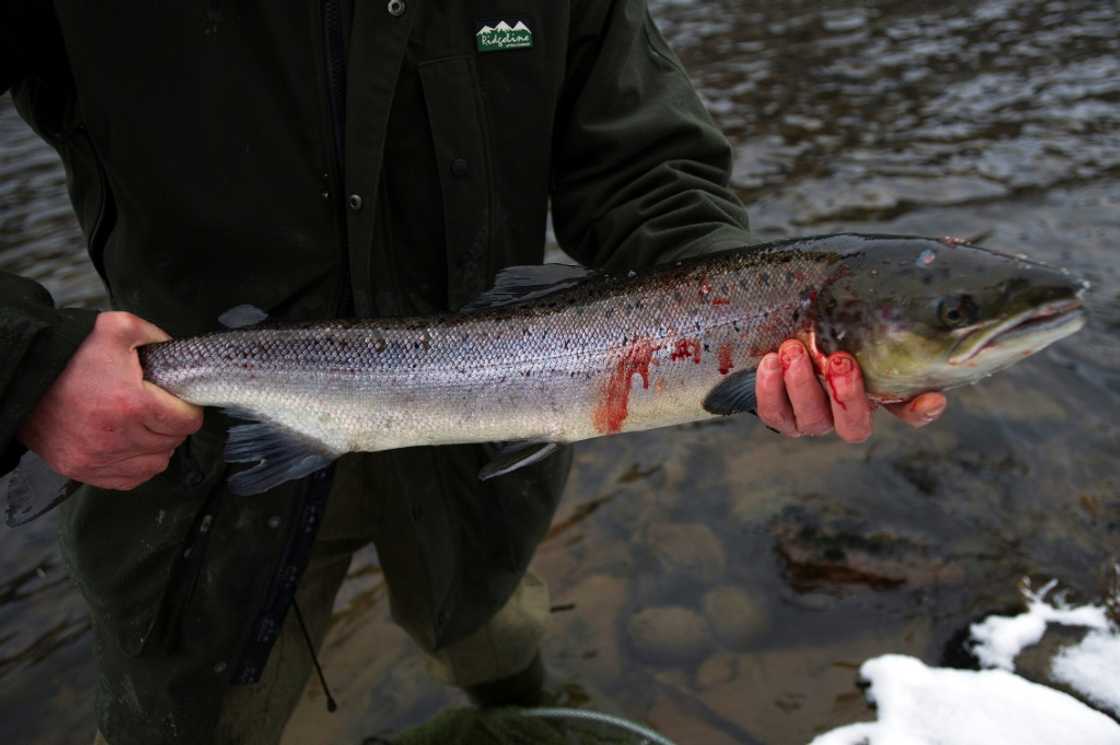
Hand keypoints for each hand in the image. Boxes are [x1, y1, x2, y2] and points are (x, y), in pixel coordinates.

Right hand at [17, 311, 203, 489]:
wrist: (26, 378)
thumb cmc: (72, 356)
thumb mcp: (117, 327)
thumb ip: (155, 336)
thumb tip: (177, 354)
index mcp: (132, 404)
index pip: (187, 421)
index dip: (188, 408)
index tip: (178, 400)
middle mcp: (117, 438)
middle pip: (173, 441)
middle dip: (172, 424)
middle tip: (159, 409)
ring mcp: (99, 458)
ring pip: (156, 463)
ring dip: (157, 446)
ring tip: (145, 427)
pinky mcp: (83, 469)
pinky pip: (130, 479)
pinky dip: (137, 465)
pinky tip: (130, 445)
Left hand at [755, 339, 946, 442]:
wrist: (781, 338)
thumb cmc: (823, 331)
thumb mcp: (850, 327)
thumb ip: (873, 328)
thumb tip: (898, 311)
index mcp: (875, 394)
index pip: (909, 413)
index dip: (920, 411)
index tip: (931, 397)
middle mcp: (845, 415)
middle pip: (854, 426)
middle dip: (847, 395)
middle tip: (839, 360)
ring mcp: (812, 420)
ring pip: (811, 420)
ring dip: (802, 385)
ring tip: (792, 351)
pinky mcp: (779, 417)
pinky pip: (774, 413)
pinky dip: (770, 388)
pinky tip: (770, 361)